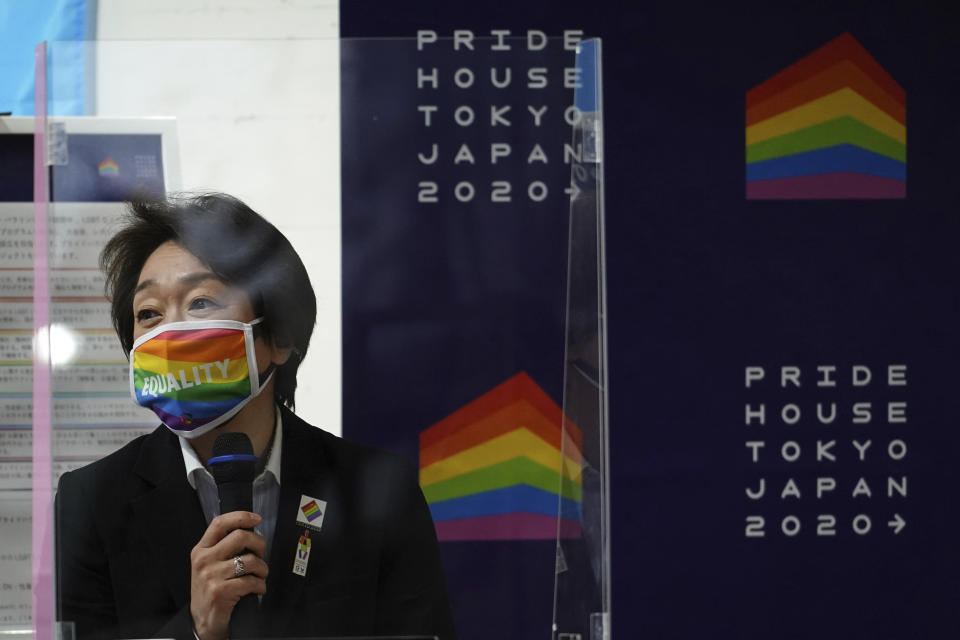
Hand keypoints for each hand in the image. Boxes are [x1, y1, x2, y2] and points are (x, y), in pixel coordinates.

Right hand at [189, 511, 268, 639]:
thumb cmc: (211, 589)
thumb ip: (224, 547)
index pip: (220, 523)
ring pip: (250, 560)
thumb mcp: (210, 564)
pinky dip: (260, 585)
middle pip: (240, 537)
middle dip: (259, 544)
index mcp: (201, 550)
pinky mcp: (220, 592)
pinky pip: (251, 581)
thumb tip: (251, 531)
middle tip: (261, 554)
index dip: (241, 517)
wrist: (203, 620)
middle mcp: (204, 560)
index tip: (257, 519)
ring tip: (261, 575)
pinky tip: (257, 588)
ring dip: (262, 568)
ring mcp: (211, 576)